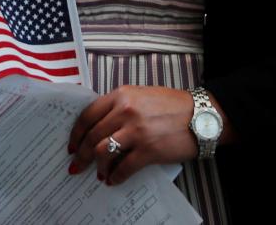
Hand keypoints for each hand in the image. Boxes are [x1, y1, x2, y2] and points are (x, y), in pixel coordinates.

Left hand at [67, 86, 213, 185]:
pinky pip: (125, 167)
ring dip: (97, 166)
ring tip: (98, 174)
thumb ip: (119, 105)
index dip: (76, 133)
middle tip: (76, 164)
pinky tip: (113, 180)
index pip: (87, 115)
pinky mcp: (149, 150)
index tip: (71, 144)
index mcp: (120, 95)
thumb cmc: (173, 105)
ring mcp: (136, 131)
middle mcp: (125, 111)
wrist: (204, 115)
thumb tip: (100, 123)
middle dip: (81, 153)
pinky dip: (116, 176)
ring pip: (103, 151)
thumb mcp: (141, 94)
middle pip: (92, 135)